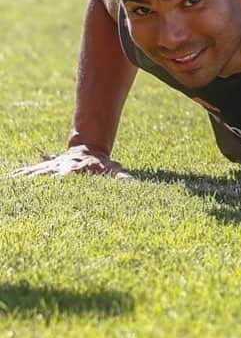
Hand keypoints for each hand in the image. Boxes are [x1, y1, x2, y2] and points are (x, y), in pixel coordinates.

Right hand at [10, 145, 131, 178]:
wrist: (88, 147)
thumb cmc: (101, 163)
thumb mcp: (111, 168)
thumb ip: (119, 176)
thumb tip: (130, 183)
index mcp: (76, 169)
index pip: (68, 175)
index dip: (63, 177)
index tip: (58, 180)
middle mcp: (60, 168)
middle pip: (48, 175)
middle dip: (40, 182)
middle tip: (29, 190)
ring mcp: (51, 168)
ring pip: (36, 173)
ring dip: (26, 180)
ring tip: (14, 185)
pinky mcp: (44, 168)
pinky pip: (30, 171)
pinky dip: (20, 175)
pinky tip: (10, 179)